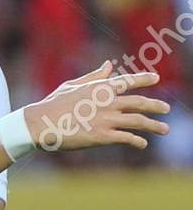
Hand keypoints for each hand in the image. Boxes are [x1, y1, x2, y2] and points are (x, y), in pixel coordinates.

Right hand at [26, 60, 168, 151]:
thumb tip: (109, 65)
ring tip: (164, 129)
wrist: (42, 123)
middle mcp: (108, 101)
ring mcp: (106, 119)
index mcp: (101, 87)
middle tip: (167, 109)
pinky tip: (143, 144)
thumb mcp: (74, 85)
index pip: (129, 80)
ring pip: (138, 121)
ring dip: (154, 125)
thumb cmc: (53, 104)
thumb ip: (95, 76)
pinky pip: (126, 138)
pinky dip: (137, 141)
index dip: (144, 79)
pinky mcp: (102, 136)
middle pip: (140, 102)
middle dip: (156, 106)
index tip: (156, 78)